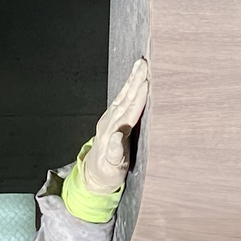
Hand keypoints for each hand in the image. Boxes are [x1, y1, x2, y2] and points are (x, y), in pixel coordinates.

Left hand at [79, 58, 150, 196]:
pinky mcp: (112, 118)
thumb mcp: (113, 168)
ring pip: (123, 96)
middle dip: (135, 81)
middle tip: (144, 64)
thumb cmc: (108, 173)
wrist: (94, 175)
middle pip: (125, 98)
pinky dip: (129, 87)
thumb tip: (118, 138)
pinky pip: (122, 99)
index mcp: (113, 133)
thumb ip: (115, 154)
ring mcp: (110, 119)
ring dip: (132, 80)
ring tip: (141, 64)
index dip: (138, 98)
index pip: (128, 112)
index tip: (146, 83)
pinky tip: (135, 78)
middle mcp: (110, 123)